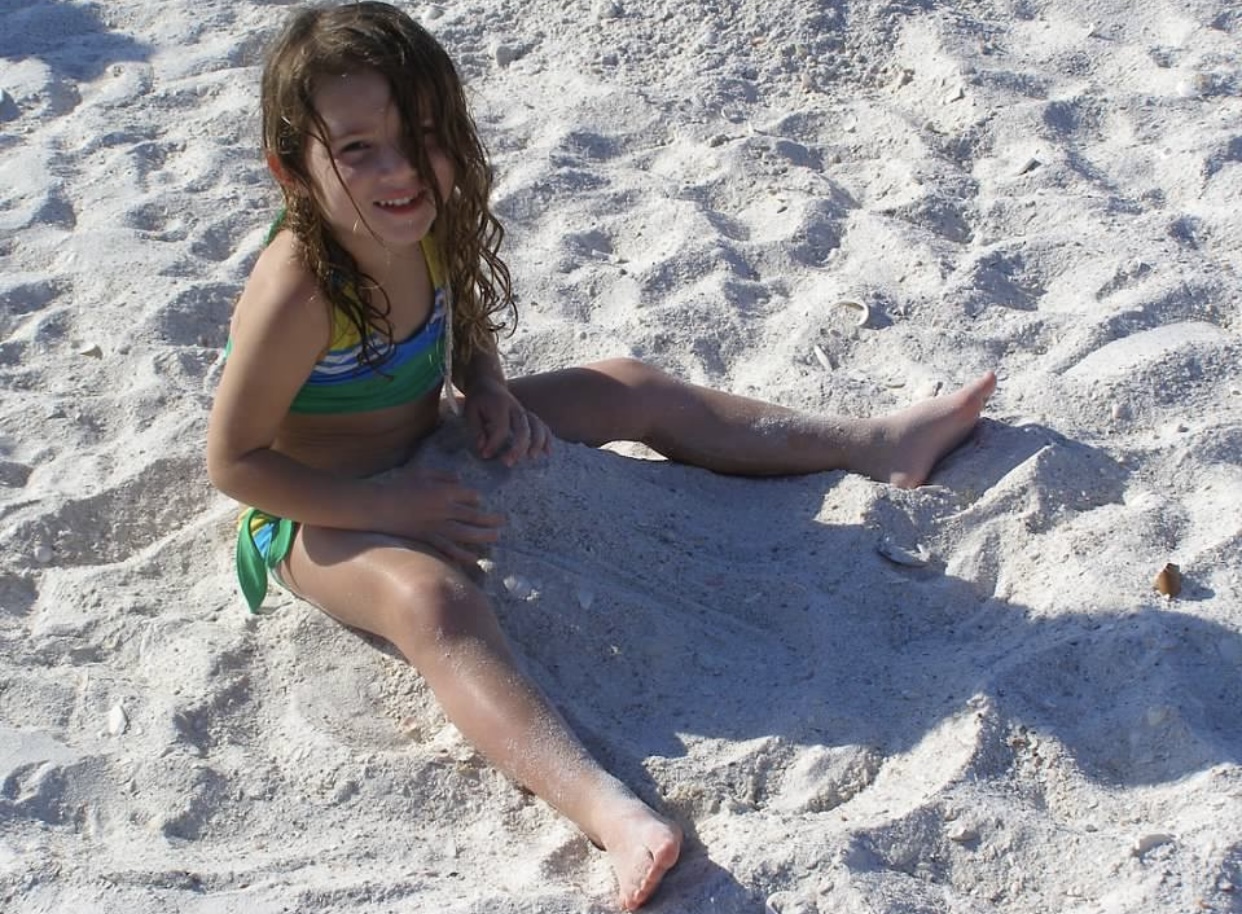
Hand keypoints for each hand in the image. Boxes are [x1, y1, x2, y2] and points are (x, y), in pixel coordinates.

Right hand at [370, 466, 503, 566]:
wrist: (378, 506)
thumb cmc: (398, 486)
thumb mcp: (421, 471)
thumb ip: (442, 474)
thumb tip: (459, 479)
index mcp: (444, 491)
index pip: (468, 495)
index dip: (475, 497)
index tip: (478, 500)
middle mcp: (445, 510)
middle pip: (473, 515)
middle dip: (490, 518)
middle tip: (502, 521)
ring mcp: (437, 527)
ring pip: (466, 533)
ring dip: (483, 536)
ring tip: (496, 537)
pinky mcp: (428, 540)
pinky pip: (449, 549)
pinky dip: (462, 555)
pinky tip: (474, 559)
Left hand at [464, 376, 551, 466]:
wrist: (489, 384)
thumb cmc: (478, 400)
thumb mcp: (470, 411)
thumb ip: (476, 429)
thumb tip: (482, 448)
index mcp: (500, 405)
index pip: (501, 428)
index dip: (494, 444)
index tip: (484, 455)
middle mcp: (516, 408)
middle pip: (523, 428)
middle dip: (518, 447)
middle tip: (508, 463)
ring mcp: (525, 412)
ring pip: (537, 426)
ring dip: (536, 443)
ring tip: (532, 457)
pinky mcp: (530, 417)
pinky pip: (543, 427)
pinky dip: (547, 439)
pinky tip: (548, 453)